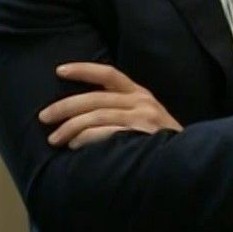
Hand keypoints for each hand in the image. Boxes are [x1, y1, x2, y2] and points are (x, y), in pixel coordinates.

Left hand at [40, 63, 182, 148]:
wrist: (189, 161)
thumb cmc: (161, 143)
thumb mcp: (146, 118)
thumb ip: (121, 110)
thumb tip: (81, 113)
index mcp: (140, 94)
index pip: (109, 73)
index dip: (83, 70)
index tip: (59, 71)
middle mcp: (142, 102)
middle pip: (94, 97)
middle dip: (64, 107)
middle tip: (43, 118)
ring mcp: (143, 118)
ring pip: (96, 116)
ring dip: (70, 127)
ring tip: (55, 139)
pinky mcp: (141, 134)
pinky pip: (105, 133)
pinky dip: (86, 138)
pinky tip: (74, 146)